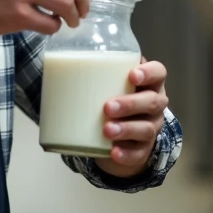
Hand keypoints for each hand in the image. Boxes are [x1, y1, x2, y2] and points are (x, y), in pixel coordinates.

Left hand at [95, 59, 167, 178]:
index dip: (149, 73)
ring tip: (106, 130)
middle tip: (107, 107)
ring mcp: (151, 128)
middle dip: (130, 104)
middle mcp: (154, 105)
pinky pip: (138, 153)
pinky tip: (113, 152)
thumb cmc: (112, 99)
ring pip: (146, 129)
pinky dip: (125, 154)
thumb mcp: (107, 84)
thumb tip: (54, 58)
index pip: (158, 73)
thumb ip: (93, 72)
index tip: (132, 75)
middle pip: (152, 102)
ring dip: (126, 129)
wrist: (118, 134)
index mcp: (148, 84)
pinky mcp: (142, 150)